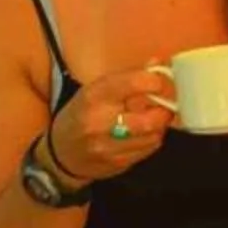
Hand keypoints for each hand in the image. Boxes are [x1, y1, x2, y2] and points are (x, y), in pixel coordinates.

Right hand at [46, 62, 178, 184]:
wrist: (60, 154)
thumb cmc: (80, 114)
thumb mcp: (95, 90)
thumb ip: (128, 77)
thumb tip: (157, 64)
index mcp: (94, 96)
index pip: (134, 84)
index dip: (156, 81)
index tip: (161, 81)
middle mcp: (100, 122)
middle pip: (149, 117)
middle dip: (164, 109)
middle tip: (166, 102)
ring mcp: (108, 146)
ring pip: (153, 135)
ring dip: (161, 124)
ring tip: (157, 116)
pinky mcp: (117, 163)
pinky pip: (148, 149)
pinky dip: (153, 138)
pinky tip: (146, 132)